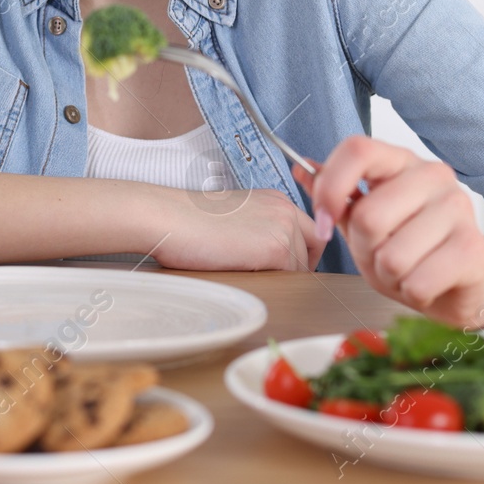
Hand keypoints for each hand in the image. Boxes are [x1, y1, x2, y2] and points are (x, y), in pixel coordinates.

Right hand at [151, 187, 327, 271]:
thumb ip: (260, 230)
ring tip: (253, 279)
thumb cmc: (189, 221)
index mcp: (276, 199)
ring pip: (301, 267)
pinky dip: (273, 284)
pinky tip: (249, 279)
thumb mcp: (236, 218)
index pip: (310, 230)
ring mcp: (283, 228)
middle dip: (299, 267)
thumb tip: (273, 260)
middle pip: (313, 249)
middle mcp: (285, 209)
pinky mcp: (275, 249)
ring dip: (283, 278)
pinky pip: (289, 278)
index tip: (289, 268)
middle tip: (276, 280)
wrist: (169, 217)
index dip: (303, 253)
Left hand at [301, 135, 483, 327]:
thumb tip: (300, 169)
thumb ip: (336, 195)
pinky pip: (417, 282)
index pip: (357, 150)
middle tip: (380, 255)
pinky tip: (426, 284)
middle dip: (364, 249)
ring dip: (389, 276)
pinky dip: (412, 294)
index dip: (330, 187)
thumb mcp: (364, 220)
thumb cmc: (410, 248)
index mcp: (401, 161)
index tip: (324, 221)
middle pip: (369, 216)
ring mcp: (459, 209)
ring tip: (406, 271)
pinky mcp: (474, 249)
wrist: (463, 281)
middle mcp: (434, 175)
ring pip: (392, 256)